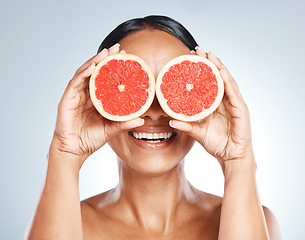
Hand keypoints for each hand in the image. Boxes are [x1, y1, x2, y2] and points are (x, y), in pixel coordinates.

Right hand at [51, 43, 143, 166]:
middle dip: (106, 58)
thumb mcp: (111, 129)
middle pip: (96, 71)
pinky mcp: (67, 99)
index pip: (105, 78)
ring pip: (85, 73)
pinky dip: (84, 73)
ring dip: (95, 61)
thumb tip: (142, 119)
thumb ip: (124, 123)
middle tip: (119, 48)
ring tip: (107, 52)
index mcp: (95, 99)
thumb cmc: (90, 139)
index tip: (127, 58)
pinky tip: (93, 66)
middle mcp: (85, 94)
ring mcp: (75, 95)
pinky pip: (75, 82)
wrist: (74, 151)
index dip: (114, 67)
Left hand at [169, 47, 253, 171]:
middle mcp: (225, 101)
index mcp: (215, 105)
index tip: (189, 59)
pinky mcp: (241, 109)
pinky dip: (227, 81)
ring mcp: (234, 103)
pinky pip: (233, 92)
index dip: (200, 71)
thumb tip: (170, 121)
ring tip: (209, 54)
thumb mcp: (198, 133)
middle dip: (208, 63)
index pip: (207, 84)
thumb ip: (186, 126)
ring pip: (226, 81)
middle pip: (216, 78)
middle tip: (197, 50)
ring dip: (218, 66)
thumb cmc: (217, 144)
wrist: (231, 157)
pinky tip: (221, 71)